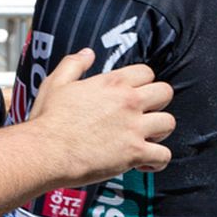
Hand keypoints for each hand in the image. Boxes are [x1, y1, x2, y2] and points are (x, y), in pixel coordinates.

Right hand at [23, 50, 174, 185]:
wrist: (47, 150)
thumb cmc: (49, 119)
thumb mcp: (56, 82)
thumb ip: (74, 64)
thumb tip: (87, 53)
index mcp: (112, 83)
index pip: (146, 72)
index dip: (142, 82)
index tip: (134, 92)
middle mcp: (128, 102)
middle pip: (165, 93)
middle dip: (158, 102)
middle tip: (144, 113)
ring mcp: (134, 128)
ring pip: (169, 123)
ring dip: (159, 131)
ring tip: (145, 137)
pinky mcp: (135, 153)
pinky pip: (163, 155)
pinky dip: (156, 161)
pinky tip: (143, 162)